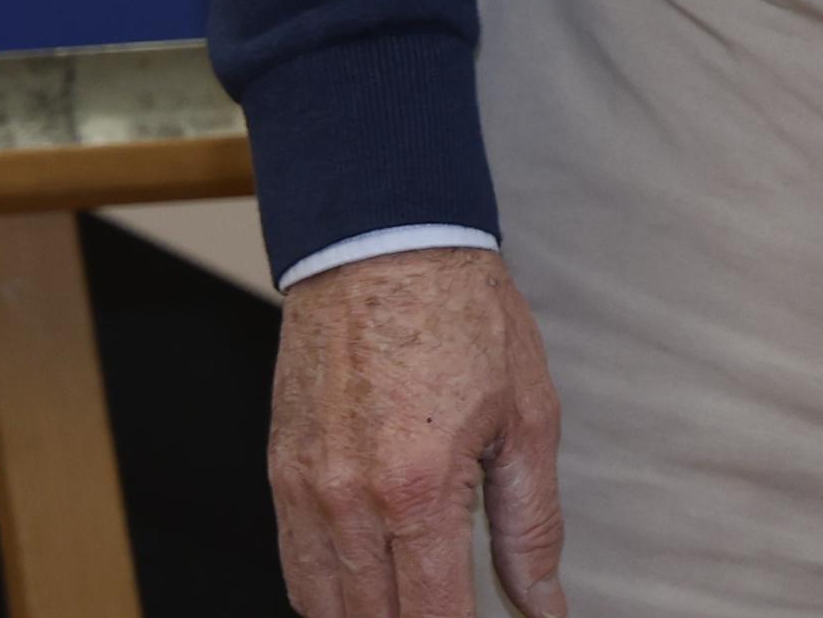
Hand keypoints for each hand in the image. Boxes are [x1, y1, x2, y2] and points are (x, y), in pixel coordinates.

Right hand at [270, 246, 565, 617]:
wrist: (383, 242)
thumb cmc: (462, 316)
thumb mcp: (527, 418)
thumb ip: (531, 526)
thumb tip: (542, 605)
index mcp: (419, 488)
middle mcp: (351, 499)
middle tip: (452, 611)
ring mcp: (305, 489)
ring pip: (324, 608)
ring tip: (413, 605)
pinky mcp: (280, 472)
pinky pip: (295, 567)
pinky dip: (328, 596)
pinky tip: (367, 590)